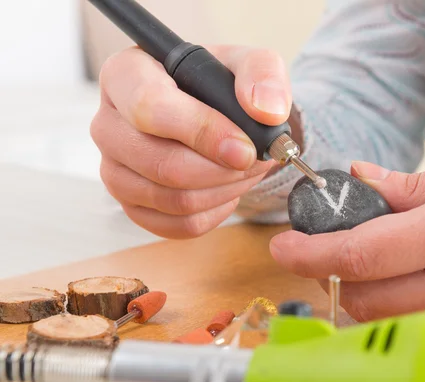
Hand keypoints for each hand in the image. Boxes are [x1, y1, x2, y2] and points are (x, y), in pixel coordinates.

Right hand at [91, 46, 291, 237]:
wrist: (216, 113)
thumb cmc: (222, 84)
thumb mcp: (250, 63)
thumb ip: (263, 75)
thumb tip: (265, 111)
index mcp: (126, 75)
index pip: (150, 108)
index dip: (202, 132)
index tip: (244, 148)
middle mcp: (109, 124)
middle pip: (162, 164)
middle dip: (223, 170)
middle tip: (257, 160)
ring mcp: (114, 168)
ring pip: (172, 199)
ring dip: (224, 191)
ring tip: (247, 171)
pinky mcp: (131, 203)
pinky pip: (175, 224)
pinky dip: (213, 213)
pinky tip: (227, 190)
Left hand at [270, 147, 424, 321]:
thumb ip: (415, 188)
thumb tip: (360, 182)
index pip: (362, 253)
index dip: (312, 252)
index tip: (284, 246)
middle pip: (364, 298)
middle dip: (334, 273)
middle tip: (328, 244)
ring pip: (388, 321)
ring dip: (364, 293)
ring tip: (372, 258)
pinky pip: (421, 332)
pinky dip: (400, 309)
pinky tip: (411, 280)